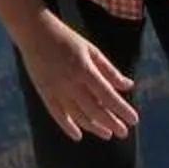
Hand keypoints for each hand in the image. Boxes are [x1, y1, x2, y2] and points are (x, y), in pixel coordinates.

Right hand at [18, 14, 137, 140]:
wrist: (34, 31)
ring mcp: (56, 89)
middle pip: (94, 110)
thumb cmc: (67, 39)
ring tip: (107, 134)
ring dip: (94, 127)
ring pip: (77, 115)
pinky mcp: (44, 92)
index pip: (107, 95)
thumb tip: (128, 86)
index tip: (134, 120)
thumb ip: (109, 70)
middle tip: (123, 133)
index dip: (121, 109)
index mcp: (84, 69)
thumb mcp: (91, 50)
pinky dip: (67, 127)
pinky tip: (78, 136)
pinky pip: (57, 115)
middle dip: (111, 123)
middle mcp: (70, 82)